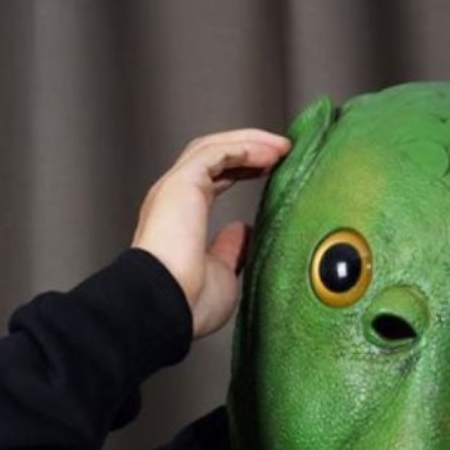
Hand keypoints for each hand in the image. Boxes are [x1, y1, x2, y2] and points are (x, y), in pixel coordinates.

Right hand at [131, 128, 291, 338]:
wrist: (167, 306)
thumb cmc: (189, 303)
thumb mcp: (223, 274)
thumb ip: (231, 249)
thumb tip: (243, 232)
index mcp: (180, 219)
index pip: (213, 180)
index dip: (241, 169)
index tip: (270, 169)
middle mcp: (175, 199)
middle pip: (212, 157)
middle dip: (248, 148)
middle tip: (281, 150)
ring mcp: (175, 189)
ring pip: (213, 148)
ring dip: (249, 142)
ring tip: (281, 146)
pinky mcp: (182, 183)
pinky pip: (216, 153)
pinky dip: (244, 148)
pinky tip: (270, 152)